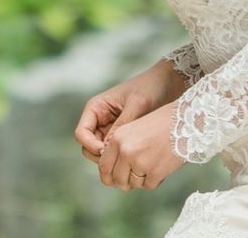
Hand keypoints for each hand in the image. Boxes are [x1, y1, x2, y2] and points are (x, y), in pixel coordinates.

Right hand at [75, 58, 189, 165]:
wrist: (167, 84)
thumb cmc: (150, 88)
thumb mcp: (137, 105)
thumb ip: (122, 126)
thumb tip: (107, 149)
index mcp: (96, 108)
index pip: (81, 134)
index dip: (91, 146)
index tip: (110, 153)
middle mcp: (99, 120)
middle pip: (88, 148)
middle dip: (101, 158)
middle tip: (121, 162)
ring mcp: (109, 130)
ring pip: (101, 155)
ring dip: (112, 161)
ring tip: (131, 163)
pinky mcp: (121, 138)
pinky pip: (115, 154)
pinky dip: (122, 160)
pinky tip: (137, 161)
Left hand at [96, 102, 185, 191]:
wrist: (183, 123)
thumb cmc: (159, 125)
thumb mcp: (132, 130)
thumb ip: (119, 149)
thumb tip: (112, 176)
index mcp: (117, 139)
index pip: (104, 167)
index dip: (109, 176)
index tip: (115, 178)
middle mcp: (125, 151)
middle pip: (117, 180)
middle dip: (124, 182)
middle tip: (134, 176)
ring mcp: (139, 163)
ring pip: (133, 184)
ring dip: (141, 179)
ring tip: (151, 162)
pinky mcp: (154, 173)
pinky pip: (148, 185)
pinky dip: (154, 179)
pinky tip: (160, 165)